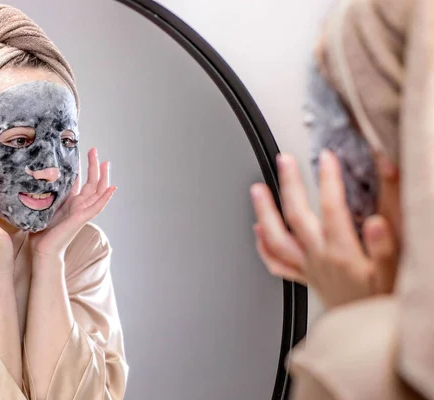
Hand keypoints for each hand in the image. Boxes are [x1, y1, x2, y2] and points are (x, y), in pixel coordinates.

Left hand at [30, 148, 115, 258]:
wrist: (43, 249)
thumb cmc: (41, 231)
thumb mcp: (45, 206)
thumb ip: (47, 194)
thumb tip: (40, 178)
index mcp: (71, 202)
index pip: (80, 182)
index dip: (82, 168)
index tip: (80, 154)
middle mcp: (79, 206)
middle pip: (92, 182)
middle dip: (94, 166)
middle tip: (94, 149)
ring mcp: (82, 212)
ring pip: (98, 191)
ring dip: (103, 177)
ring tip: (106, 162)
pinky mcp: (82, 218)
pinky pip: (97, 207)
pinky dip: (106, 197)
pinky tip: (112, 188)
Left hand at [250, 150, 397, 309]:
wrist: (374, 339)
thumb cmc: (387, 303)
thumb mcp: (397, 270)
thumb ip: (387, 244)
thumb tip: (375, 221)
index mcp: (344, 253)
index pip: (332, 208)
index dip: (328, 179)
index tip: (326, 157)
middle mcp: (320, 260)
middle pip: (297, 217)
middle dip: (289, 185)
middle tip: (284, 160)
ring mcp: (309, 270)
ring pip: (277, 240)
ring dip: (264, 213)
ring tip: (256, 190)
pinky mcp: (307, 280)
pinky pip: (278, 266)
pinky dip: (264, 248)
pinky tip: (257, 234)